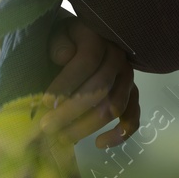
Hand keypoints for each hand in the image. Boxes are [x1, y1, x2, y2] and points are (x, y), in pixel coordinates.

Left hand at [41, 18, 139, 148]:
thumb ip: (59, 44)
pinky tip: (99, 143)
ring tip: (63, 137)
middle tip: (47, 127)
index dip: (67, 83)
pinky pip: (133, 118)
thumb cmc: (66, 42)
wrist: (85, 40)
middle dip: (71, 111)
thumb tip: (64, 57)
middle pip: (100, 88)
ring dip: (88, 126)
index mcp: (99, 40)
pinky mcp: (132, 95)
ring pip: (114, 106)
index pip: (86, 62)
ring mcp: (128, 79)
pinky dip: (119, 134)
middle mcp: (118, 58)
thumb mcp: (58, 35)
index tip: (45, 103)